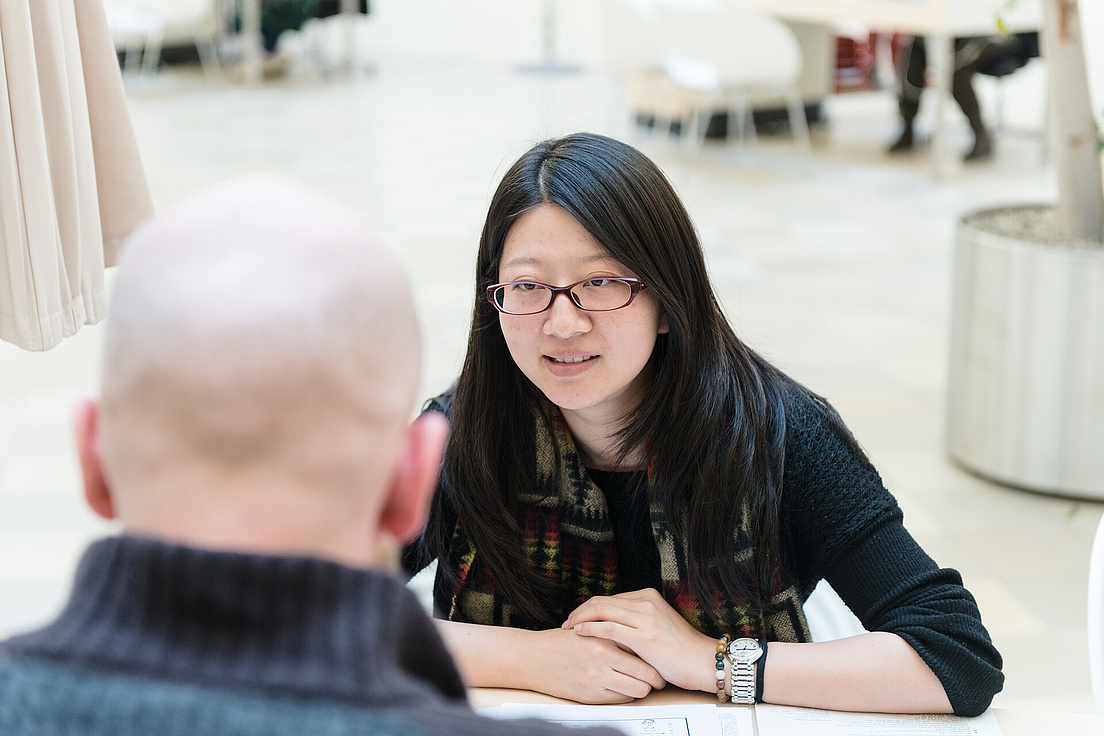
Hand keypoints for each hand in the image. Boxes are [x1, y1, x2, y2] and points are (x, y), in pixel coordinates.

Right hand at [526, 626, 666, 703]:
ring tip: (640, 683)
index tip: (659, 660)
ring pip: (636, 690)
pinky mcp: (589, 696)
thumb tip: (638, 638)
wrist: (532, 658)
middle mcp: (601, 660)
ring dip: (642, 688)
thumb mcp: (588, 630)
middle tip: (658, 677)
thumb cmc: (559, 642)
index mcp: (603, 639)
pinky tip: (622, 687)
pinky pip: (620, 700)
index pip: (642, 651)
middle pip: (645, 675)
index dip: (655, 659)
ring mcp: (595, 680)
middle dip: (655, 678)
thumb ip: (612, 633)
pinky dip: (625, 694)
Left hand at [563, 588, 717, 692]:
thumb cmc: (680, 650)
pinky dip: (590, 628)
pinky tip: (579, 633)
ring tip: (568, 628)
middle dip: (580, 611)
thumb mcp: (656, 625)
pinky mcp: (644, 635)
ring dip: (580, 619)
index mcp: (648, 596)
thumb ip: (635, 620)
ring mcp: (646, 617)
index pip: (609, 598)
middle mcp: (646, 602)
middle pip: (602, 601)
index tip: (576, 618)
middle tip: (566, 622)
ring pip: (602, 610)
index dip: (589, 607)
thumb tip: (609, 624)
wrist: (702, 661)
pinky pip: (609, 627)